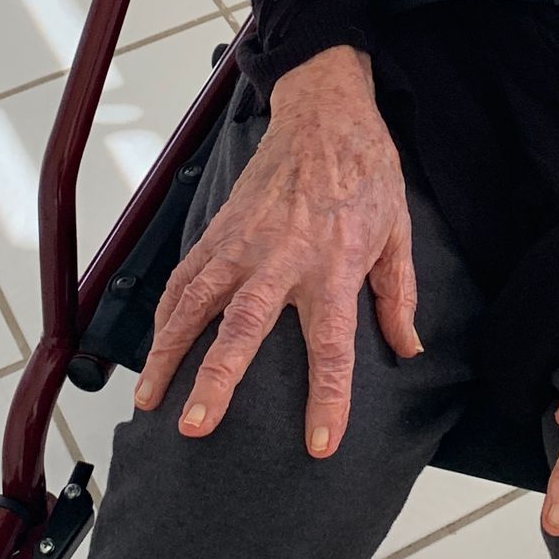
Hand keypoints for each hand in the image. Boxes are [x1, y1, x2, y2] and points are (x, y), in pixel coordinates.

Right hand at [135, 44, 420, 455]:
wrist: (325, 113)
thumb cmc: (366, 173)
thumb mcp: (398, 233)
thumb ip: (398, 296)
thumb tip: (408, 349)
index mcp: (333, 266)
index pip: (331, 347)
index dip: (327, 399)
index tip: (319, 445)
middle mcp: (282, 258)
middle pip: (243, 327)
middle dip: (216, 379)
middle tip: (194, 425)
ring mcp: (243, 242)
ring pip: (196, 303)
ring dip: (169, 351)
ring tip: (150, 398)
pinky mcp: (220, 228)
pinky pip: (185, 276)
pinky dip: (165, 312)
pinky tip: (154, 345)